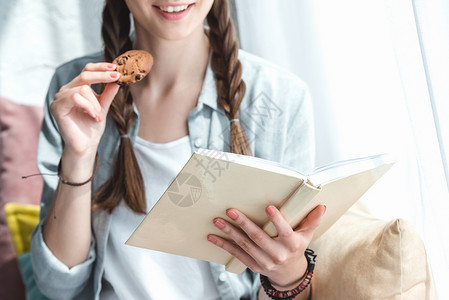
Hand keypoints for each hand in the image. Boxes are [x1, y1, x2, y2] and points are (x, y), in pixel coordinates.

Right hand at [50, 62, 119, 156]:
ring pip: (82, 89)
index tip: (115, 68)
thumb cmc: (93, 126)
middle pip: (85, 75)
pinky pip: (75, 97)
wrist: (86, 144)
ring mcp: (60, 98)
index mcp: (76, 87)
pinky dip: (89, 107)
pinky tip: (94, 116)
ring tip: (99, 116)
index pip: (87, 71)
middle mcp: (66, 90)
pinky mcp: (57, 107)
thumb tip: (117, 80)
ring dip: (95, 103)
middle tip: (116, 78)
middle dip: (102, 76)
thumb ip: (108, 93)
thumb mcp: (103, 107)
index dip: (100, 67)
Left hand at [207, 204, 325, 287]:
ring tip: (218, 221)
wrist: (289, 273)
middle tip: (231, 210)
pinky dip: (224, 245)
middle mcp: (277, 254)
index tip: (269, 208)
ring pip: (245, 245)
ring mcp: (264, 261)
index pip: (285, 231)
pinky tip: (213, 237)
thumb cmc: (296, 247)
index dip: (277, 220)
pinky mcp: (253, 265)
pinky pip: (237, 254)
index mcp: (291, 244)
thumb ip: (312, 220)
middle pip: (259, 238)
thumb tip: (321, 205)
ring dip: (229, 233)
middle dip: (244, 224)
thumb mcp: (306, 235)